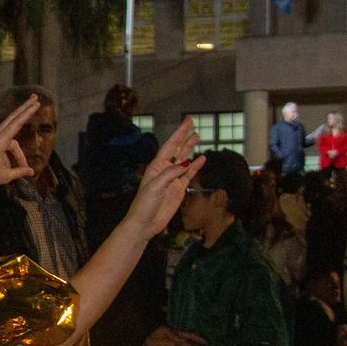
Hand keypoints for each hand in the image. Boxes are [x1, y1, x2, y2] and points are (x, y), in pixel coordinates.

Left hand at [0, 95, 36, 189]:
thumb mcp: (4, 176)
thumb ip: (19, 171)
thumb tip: (30, 171)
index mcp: (0, 141)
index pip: (17, 123)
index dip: (28, 112)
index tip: (37, 103)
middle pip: (13, 119)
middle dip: (25, 109)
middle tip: (35, 98)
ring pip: (10, 138)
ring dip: (18, 149)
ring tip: (22, 166)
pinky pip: (4, 145)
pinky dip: (10, 154)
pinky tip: (10, 168)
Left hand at [118, 117, 203, 241]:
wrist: (145, 223)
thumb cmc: (144, 205)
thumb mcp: (156, 187)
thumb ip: (171, 174)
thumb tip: (187, 163)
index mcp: (156, 167)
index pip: (170, 146)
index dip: (179, 133)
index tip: (187, 122)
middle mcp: (164, 170)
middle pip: (177, 149)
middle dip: (184, 136)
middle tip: (191, 122)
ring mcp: (172, 179)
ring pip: (184, 160)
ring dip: (190, 148)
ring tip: (197, 136)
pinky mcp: (178, 189)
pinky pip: (189, 174)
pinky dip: (196, 166)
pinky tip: (202, 158)